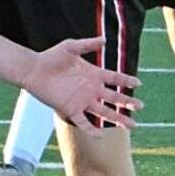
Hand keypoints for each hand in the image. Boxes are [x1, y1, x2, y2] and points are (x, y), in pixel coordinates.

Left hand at [26, 37, 141, 132]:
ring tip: (132, 125)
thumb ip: (87, 44)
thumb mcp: (70, 47)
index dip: (127, 80)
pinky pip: (83, 123)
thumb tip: (104, 40)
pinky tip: (101, 135)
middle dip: (128, 102)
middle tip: (141, 106)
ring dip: (118, 118)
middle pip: (114, 97)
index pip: (115, 78)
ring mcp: (82, 101)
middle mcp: (90, 89)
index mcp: (93, 74)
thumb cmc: (51, 57)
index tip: (139, 83)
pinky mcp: (70, 109)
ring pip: (104, 113)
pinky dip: (91, 130)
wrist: (33, 70)